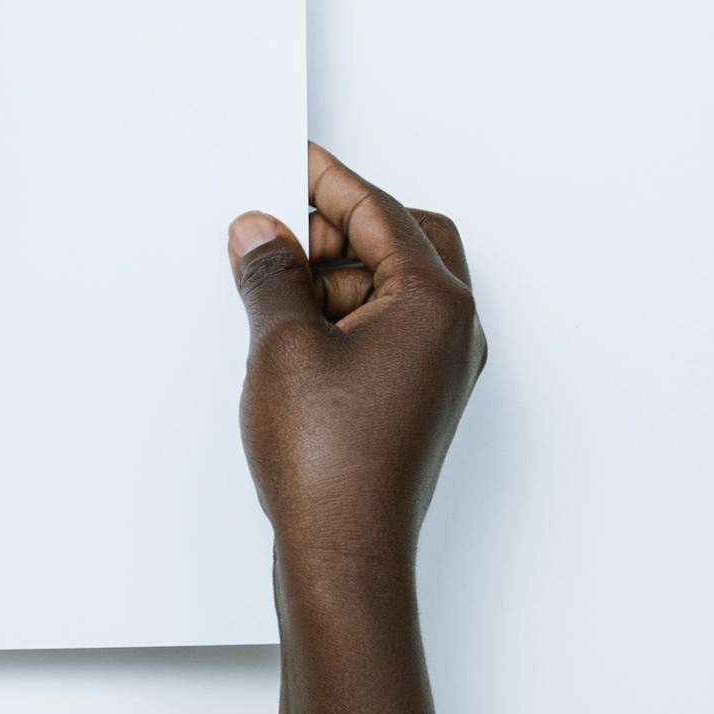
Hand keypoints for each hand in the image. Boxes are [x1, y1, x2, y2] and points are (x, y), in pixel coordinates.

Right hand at [227, 143, 487, 572]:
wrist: (345, 553)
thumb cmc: (329, 461)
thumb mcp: (282, 345)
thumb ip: (271, 274)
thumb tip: (260, 231)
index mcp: (435, 305)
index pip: (382, 213)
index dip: (328, 181)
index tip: (289, 159)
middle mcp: (453, 332)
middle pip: (403, 241)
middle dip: (339, 227)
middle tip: (276, 231)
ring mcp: (438, 368)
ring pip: (391, 286)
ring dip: (333, 274)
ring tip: (267, 290)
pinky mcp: (414, 396)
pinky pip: (383, 328)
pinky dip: (338, 314)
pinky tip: (286, 332)